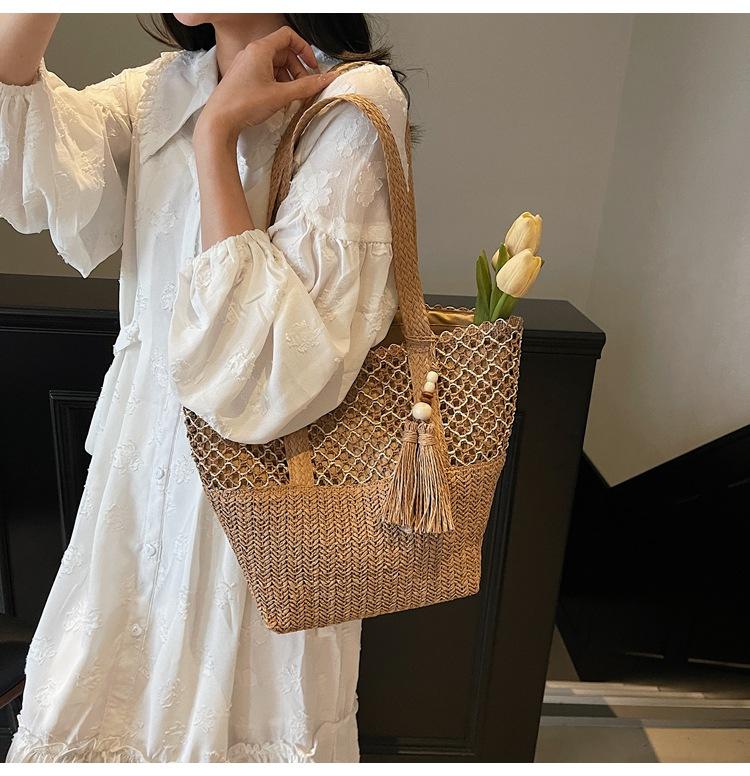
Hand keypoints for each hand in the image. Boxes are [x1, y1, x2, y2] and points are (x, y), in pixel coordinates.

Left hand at [197, 25, 338, 141]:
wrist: (218, 121)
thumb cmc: (244, 104)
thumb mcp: (281, 95)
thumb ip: (306, 87)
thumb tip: (326, 80)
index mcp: (260, 49)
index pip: (288, 37)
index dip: (304, 49)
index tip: (313, 66)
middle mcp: (251, 53)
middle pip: (283, 53)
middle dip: (297, 69)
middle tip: (305, 87)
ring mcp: (245, 65)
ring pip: (274, 65)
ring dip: (288, 78)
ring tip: (292, 97)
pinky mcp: (242, 78)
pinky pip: (264, 74)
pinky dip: (276, 83)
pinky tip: (279, 99)